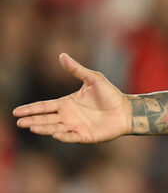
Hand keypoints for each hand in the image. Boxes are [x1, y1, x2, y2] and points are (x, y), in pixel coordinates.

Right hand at [13, 53, 132, 142]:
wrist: (126, 110)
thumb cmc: (110, 94)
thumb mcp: (93, 79)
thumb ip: (77, 70)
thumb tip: (62, 55)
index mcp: (66, 104)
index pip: (44, 107)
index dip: (30, 109)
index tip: (16, 111)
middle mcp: (68, 116)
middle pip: (45, 119)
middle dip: (32, 121)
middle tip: (19, 122)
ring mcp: (76, 127)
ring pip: (55, 128)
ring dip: (44, 128)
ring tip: (32, 127)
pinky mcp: (85, 136)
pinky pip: (71, 137)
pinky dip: (63, 136)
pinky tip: (55, 134)